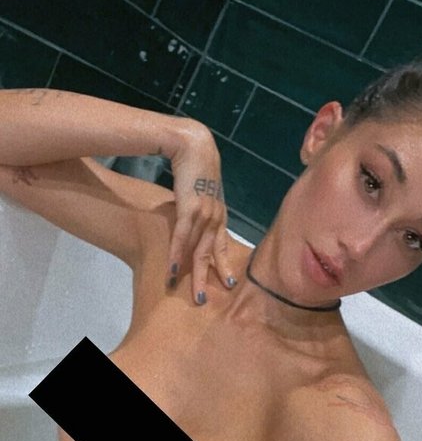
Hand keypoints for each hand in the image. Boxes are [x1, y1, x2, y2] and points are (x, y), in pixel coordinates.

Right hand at [167, 120, 236, 303]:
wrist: (191, 141)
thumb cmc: (195, 162)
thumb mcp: (201, 187)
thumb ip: (199, 203)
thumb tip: (193, 213)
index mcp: (219, 211)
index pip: (222, 242)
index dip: (223, 263)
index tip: (228, 282)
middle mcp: (215, 215)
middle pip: (212, 252)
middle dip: (211, 277)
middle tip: (206, 299)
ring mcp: (204, 212)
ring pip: (199, 250)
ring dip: (195, 274)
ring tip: (195, 295)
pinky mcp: (190, 207)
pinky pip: (183, 237)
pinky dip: (178, 255)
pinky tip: (173, 271)